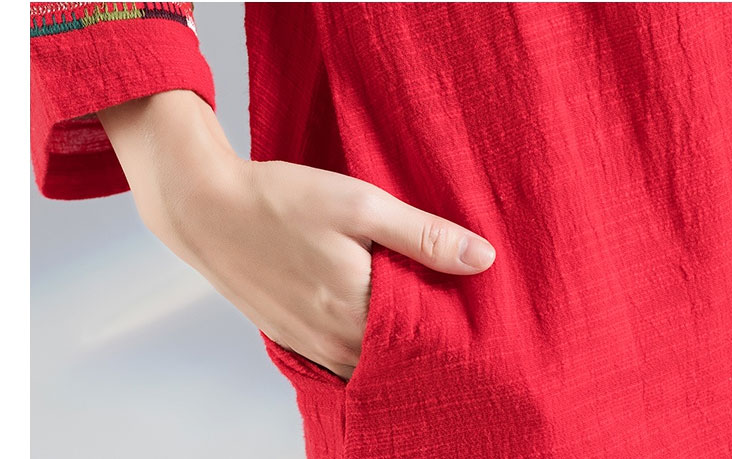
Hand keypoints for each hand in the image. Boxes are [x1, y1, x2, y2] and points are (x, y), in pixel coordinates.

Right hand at [97, 90, 495, 380]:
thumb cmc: (281, 201)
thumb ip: (423, 236)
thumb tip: (483, 260)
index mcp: (358, 313)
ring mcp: (308, 344)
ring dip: (391, 339)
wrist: (203, 208)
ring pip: (368, 357)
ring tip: (407, 305)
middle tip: (444, 304)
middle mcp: (334, 342)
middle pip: (398, 355)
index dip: (453, 324)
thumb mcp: (361, 206)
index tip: (472, 306)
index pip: (427, 339)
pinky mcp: (288, 336)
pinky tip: (364, 310)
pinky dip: (359, 339)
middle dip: (425, 335)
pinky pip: (338, 352)